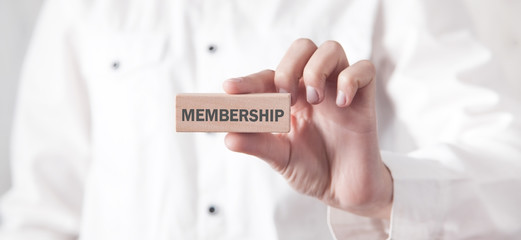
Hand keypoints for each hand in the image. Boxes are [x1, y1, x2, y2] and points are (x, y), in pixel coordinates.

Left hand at [223, 39, 392, 218]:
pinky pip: (365, 69)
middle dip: (288, 66)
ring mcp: (339, 90)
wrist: (345, 190)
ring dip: (317, 69)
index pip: (268, 76)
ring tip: (314, 101)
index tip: (230, 89)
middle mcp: (314, 88)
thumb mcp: (281, 159)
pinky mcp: (364, 99)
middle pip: (302, 48)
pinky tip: (342, 104)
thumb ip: (258, 145)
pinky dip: (351, 79)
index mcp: (290, 99)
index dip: (249, 80)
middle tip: (285, 97)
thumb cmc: (312, 169)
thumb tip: (228, 137)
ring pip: (331, 49)